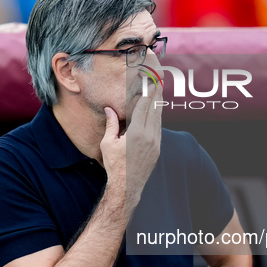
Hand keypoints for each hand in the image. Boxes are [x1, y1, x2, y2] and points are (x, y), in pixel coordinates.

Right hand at [100, 83, 162, 207]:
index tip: (149, 81)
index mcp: (137, 133)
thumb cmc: (114, 165)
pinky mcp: (158, 149)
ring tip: (158, 92)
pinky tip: (156, 112)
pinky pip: (159, 128)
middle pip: (155, 109)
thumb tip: (109, 109)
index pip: (144, 107)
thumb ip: (111, 124)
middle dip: (156, 94)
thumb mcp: (108, 143)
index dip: (147, 92)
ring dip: (158, 104)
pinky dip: (158, 117)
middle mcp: (149, 137)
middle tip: (158, 80)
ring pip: (159, 118)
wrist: (127, 186)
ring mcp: (156, 143)